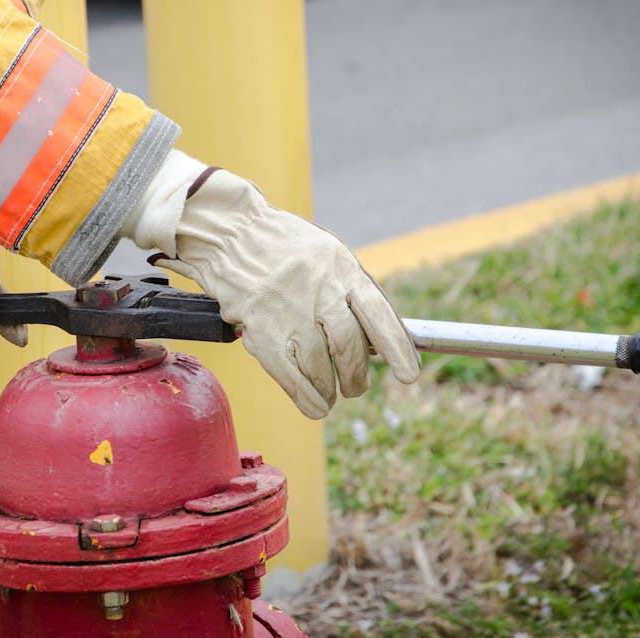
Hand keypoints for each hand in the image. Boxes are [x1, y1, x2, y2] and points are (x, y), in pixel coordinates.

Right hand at [127, 156, 419, 417]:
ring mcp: (287, 312)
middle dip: (357, 375)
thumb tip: (379, 346)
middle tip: (356, 387)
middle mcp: (317, 289)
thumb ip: (351, 294)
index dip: (397, 349)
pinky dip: (306, 397)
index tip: (409, 375)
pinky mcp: (260, 331)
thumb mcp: (327, 256)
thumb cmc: (285, 249)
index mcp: (340, 268)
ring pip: (319, 367)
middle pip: (349, 346)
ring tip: (330, 393)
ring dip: (329, 388)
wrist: (230, 235)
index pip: (378, 315)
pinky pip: (290, 377)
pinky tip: (315, 405)